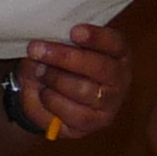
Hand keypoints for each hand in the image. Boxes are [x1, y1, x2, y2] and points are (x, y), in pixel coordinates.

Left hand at [15, 21, 127, 137]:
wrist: (57, 95)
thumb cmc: (62, 64)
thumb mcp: (61, 46)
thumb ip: (58, 41)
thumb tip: (43, 44)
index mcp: (118, 53)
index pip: (114, 43)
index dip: (96, 37)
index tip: (74, 31)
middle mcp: (120, 79)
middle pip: (99, 67)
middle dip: (64, 57)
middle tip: (36, 50)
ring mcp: (110, 104)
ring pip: (83, 90)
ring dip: (53, 79)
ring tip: (39, 72)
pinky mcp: (94, 123)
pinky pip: (71, 113)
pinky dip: (50, 101)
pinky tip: (44, 92)